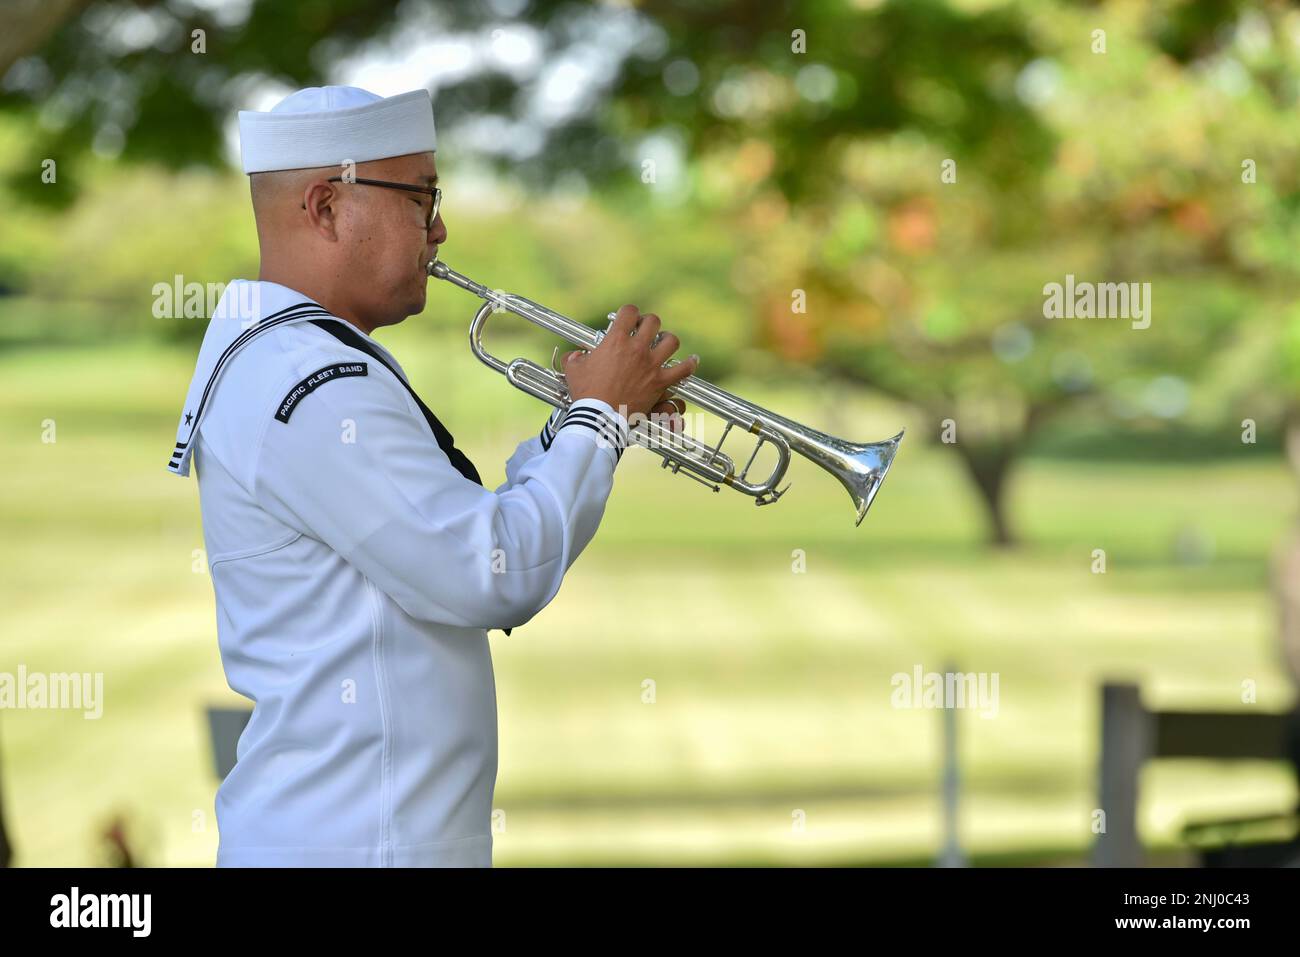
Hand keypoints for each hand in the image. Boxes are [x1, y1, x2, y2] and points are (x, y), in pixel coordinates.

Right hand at [561, 305, 697, 419]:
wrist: (600, 417)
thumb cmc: (586, 393)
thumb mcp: (574, 370)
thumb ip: (575, 358)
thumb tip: (576, 356)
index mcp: (616, 340)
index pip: (628, 311)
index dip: (628, 312)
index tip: (626, 319)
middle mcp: (637, 348)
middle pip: (653, 322)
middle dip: (649, 323)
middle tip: (644, 331)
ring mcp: (651, 365)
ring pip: (671, 341)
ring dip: (668, 340)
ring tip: (663, 343)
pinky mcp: (660, 382)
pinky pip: (683, 370)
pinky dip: (689, 364)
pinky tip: (691, 360)